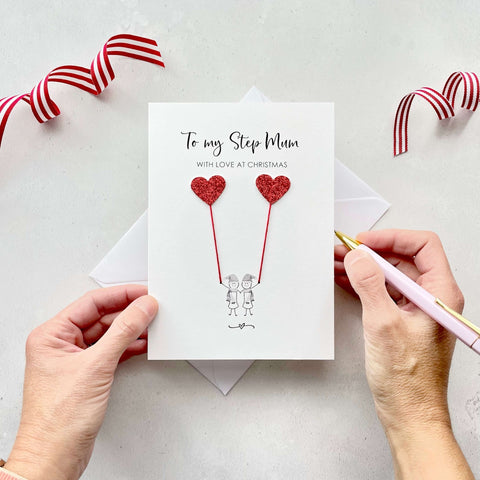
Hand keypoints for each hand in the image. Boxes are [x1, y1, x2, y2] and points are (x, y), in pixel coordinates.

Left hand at [4, 285, 157, 479]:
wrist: (55, 457)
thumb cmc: (57, 420)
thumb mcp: (96, 366)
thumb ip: (123, 332)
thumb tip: (142, 308)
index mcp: (52, 335)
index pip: (92, 303)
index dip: (120, 295)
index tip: (143, 293)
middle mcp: (62, 344)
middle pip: (102, 317)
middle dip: (129, 313)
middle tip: (152, 308)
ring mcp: (76, 360)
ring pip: (109, 335)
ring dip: (132, 330)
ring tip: (153, 324)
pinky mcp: (89, 374)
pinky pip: (113, 351)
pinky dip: (130, 347)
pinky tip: (144, 344)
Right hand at [335, 230, 473, 478]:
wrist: (409, 414)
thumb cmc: (408, 380)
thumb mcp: (384, 325)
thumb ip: (370, 285)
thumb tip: (358, 256)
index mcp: (439, 294)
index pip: (422, 246)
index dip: (391, 238)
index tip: (364, 241)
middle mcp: (430, 297)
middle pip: (402, 258)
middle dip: (371, 251)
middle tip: (343, 250)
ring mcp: (414, 308)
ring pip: (389, 274)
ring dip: (363, 267)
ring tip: (336, 262)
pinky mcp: (400, 318)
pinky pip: (381, 291)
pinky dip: (362, 283)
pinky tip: (343, 280)